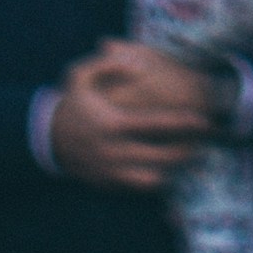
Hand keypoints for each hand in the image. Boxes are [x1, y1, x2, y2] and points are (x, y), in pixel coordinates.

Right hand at [45, 44, 211, 188]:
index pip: (155, 124)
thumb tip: (137, 65)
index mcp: (112, 123)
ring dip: (175, 169)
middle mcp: (113, 150)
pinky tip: (171, 169)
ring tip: (192, 156)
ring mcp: (111, 171)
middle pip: (160, 155)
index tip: (203, 120)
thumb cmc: (71, 103)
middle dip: (187, 149)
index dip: (182, 122)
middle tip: (205, 141)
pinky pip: (140, 188)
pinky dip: (159, 180)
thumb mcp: (79, 75)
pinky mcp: (108, 184)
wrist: (47, 139)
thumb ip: (108, 64)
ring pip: (154, 177)